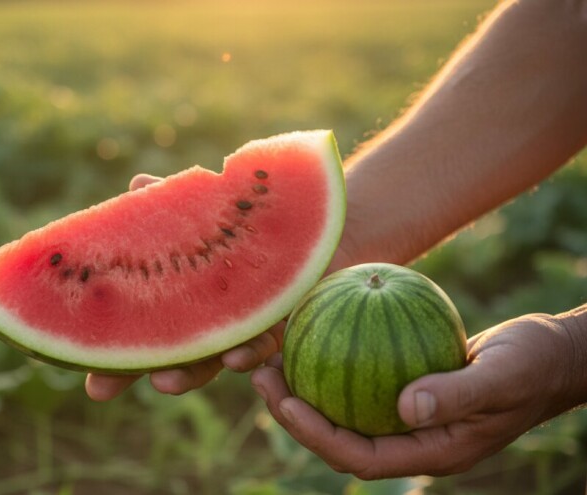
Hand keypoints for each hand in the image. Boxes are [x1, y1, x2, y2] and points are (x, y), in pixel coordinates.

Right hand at [85, 174, 288, 400]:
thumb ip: (174, 204)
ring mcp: (246, 328)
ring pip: (217, 360)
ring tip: (169, 381)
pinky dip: (251, 353)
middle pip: (174, 358)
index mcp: (182, 301)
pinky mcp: (285, 326)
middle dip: (149, 374)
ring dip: (197, 372)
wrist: (311, 216)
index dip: (115, 362)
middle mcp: (212, 322)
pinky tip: (239, 356)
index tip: (88, 385)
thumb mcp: (207, 203)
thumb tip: (136, 184)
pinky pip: (267, 349)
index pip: (143, 337)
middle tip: (116, 389)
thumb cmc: (248, 212)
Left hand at [251, 313, 584, 478]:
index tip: (283, 403)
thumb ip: (456, 395)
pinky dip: (334, 365)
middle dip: (295, 415)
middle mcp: (413, 440)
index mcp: (431, 451)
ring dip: (306, 390)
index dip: (316, 436)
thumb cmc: (532, 365)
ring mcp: (410, 419)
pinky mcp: (409, 393)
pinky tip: (313, 333)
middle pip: (340, 438)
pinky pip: (361, 384)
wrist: (552, 355)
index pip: (359, 456)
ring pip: (345, 411)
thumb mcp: (501, 377)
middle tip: (261, 378)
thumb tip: (406, 407)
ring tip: (272, 361)